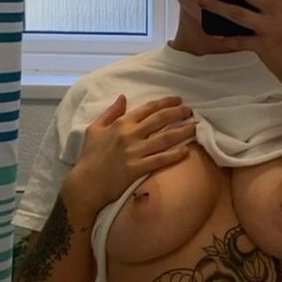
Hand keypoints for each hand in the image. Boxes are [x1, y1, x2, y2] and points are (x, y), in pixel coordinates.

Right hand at [61, 95, 195, 222]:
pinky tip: (187, 150)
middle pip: (160, 120)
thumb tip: (123, 97)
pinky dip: (175, 154)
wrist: (86, 184)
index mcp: (121, 123)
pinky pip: (161, 159)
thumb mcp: (95, 129)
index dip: (165, 102)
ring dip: (182, 131)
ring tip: (195, 127)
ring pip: (165, 138)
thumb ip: (110, 112)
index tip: (178, 100)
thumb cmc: (89, 156)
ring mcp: (135, 152)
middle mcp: (130, 135)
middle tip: (191, 111)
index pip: (148, 108)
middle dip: (178, 113)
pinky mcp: (138, 168)